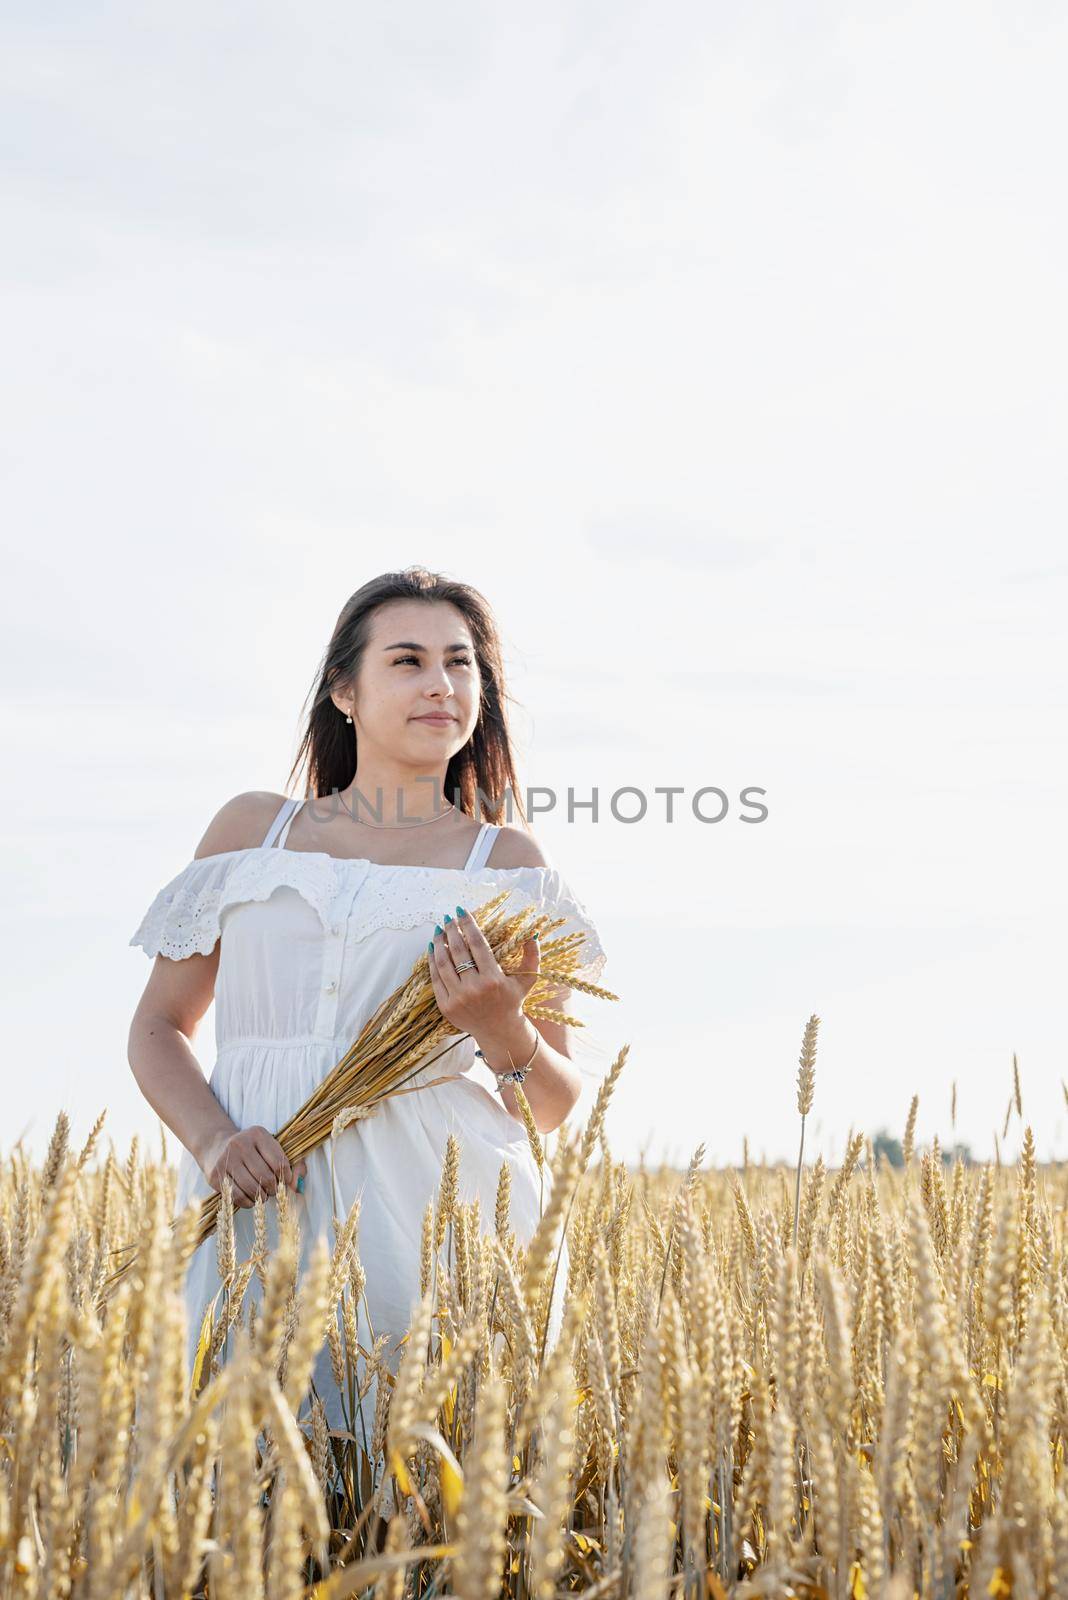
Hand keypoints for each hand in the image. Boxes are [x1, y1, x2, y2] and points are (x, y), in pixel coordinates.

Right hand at [200, 1125, 307, 1210]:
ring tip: (263, 1194)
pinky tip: (251, 1198)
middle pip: (266, 1177)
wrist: (215, 1147)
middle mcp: (240, 1144)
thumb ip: (292, 1165)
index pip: (279, 1161)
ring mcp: (226, 1159)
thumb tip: (297, 1187)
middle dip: (274, 1189)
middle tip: (272, 1189)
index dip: (286, 1176)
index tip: (285, 1180)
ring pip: (252, 1188)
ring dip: (262, 1197)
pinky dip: (248, 1202)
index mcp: (258, 1134)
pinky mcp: (215, 1175)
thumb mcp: (271, 1149)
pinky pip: (237, 1196)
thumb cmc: (251, 1151)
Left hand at [427, 908, 539, 1041]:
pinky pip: (435, 979)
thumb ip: (532, 956)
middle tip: (448, 918)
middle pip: (458, 951)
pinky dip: (432, 962)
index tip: (461, 911)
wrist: (499, 1031)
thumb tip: (533, 933)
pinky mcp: (446, 1006)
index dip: (468, 925)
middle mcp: (474, 989)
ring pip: (443, 964)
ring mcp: (458, 998)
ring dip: (439, 944)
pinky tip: (432, 949)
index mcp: (493, 979)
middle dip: (451, 930)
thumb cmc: (513, 1001)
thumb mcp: (527, 979)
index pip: (477, 944)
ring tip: (438, 931)